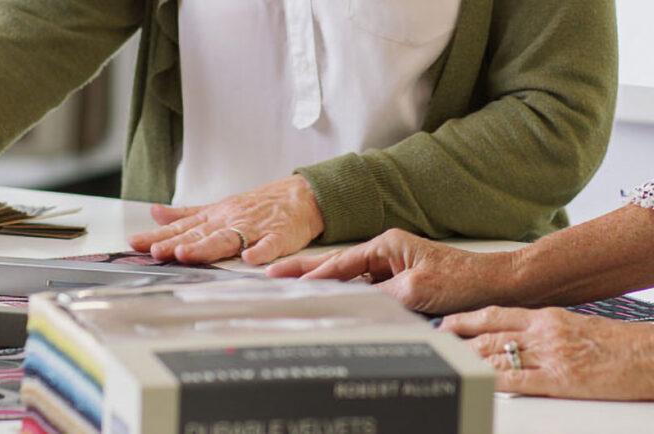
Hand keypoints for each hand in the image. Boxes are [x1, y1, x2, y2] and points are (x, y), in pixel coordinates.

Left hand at [128, 174, 322, 264]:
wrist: (299, 196)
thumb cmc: (256, 206)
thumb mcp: (216, 208)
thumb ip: (185, 215)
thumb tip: (155, 213)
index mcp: (213, 217)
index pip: (181, 228)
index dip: (158, 236)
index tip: (135, 243)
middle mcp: (229, 222)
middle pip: (199, 234)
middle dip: (176, 244)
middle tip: (155, 251)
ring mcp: (253, 229)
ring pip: (227, 239)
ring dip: (206, 247)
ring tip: (186, 254)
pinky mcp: (278, 236)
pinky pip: (269, 245)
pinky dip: (260, 252)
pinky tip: (250, 258)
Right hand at [265, 229, 517, 313]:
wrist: (495, 285)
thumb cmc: (462, 279)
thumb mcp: (417, 289)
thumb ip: (379, 296)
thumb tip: (350, 303)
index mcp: (386, 245)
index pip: (341, 264)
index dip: (313, 276)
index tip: (287, 282)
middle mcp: (386, 253)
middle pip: (336, 264)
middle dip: (304, 270)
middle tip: (272, 275)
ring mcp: (391, 268)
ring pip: (348, 277)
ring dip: (322, 283)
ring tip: (291, 287)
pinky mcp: (398, 282)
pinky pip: (364, 289)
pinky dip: (345, 295)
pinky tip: (330, 302)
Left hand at [441, 306, 653, 399]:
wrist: (649, 355)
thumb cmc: (618, 344)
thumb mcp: (574, 326)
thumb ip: (544, 329)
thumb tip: (518, 336)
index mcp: (547, 317)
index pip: (495, 313)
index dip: (466, 318)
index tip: (446, 322)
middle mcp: (543, 333)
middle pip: (489, 333)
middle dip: (459, 340)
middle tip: (438, 343)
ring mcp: (550, 356)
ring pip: (497, 354)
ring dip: (470, 360)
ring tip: (450, 362)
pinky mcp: (559, 380)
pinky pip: (517, 380)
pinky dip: (493, 380)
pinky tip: (478, 380)